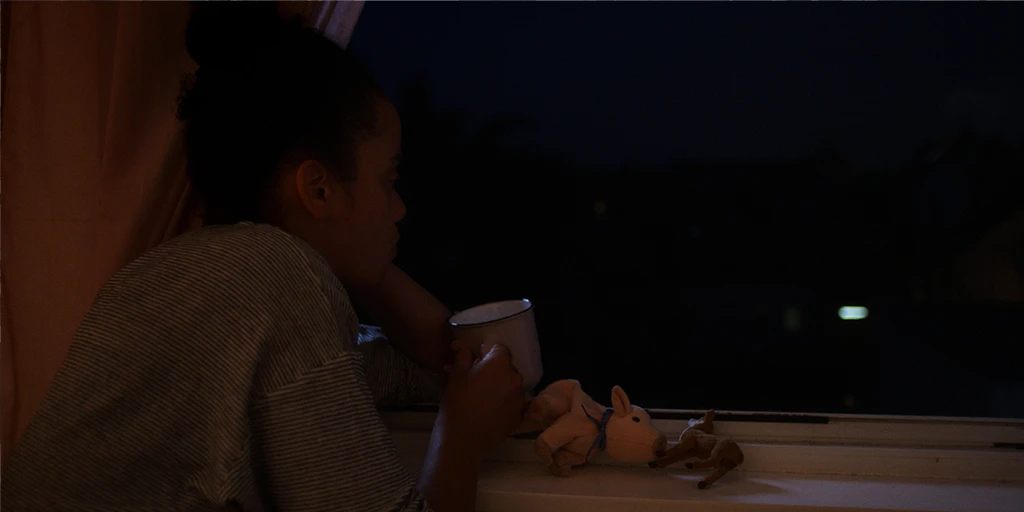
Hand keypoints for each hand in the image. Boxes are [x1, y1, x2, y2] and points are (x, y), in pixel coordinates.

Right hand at [438, 340, 526, 457]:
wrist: (463, 438)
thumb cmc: (457, 402)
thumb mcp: (456, 375)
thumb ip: (462, 355)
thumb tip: (460, 343)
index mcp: (500, 363)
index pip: (500, 348)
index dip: (489, 353)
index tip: (478, 361)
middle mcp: (515, 377)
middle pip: (507, 367)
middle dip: (495, 371)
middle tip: (478, 380)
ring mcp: (520, 397)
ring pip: (512, 385)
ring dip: (501, 387)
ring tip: (484, 398)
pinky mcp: (520, 415)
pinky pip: (514, 402)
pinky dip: (506, 403)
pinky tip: (491, 410)